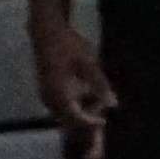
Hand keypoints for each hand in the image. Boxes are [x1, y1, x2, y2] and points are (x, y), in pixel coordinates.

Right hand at [29, 13, 110, 135]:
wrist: (47, 31)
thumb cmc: (69, 45)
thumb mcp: (89, 63)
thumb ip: (100, 85)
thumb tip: (113, 105)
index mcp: (59, 94)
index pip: (76, 119)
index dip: (91, 124)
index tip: (104, 122)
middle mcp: (49, 100)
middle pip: (68, 123)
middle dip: (85, 126)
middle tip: (102, 124)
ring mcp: (46, 98)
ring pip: (65, 117)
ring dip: (80, 118)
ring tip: (97, 113)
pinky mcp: (47, 93)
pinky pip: (61, 109)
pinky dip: (74, 110)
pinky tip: (87, 101)